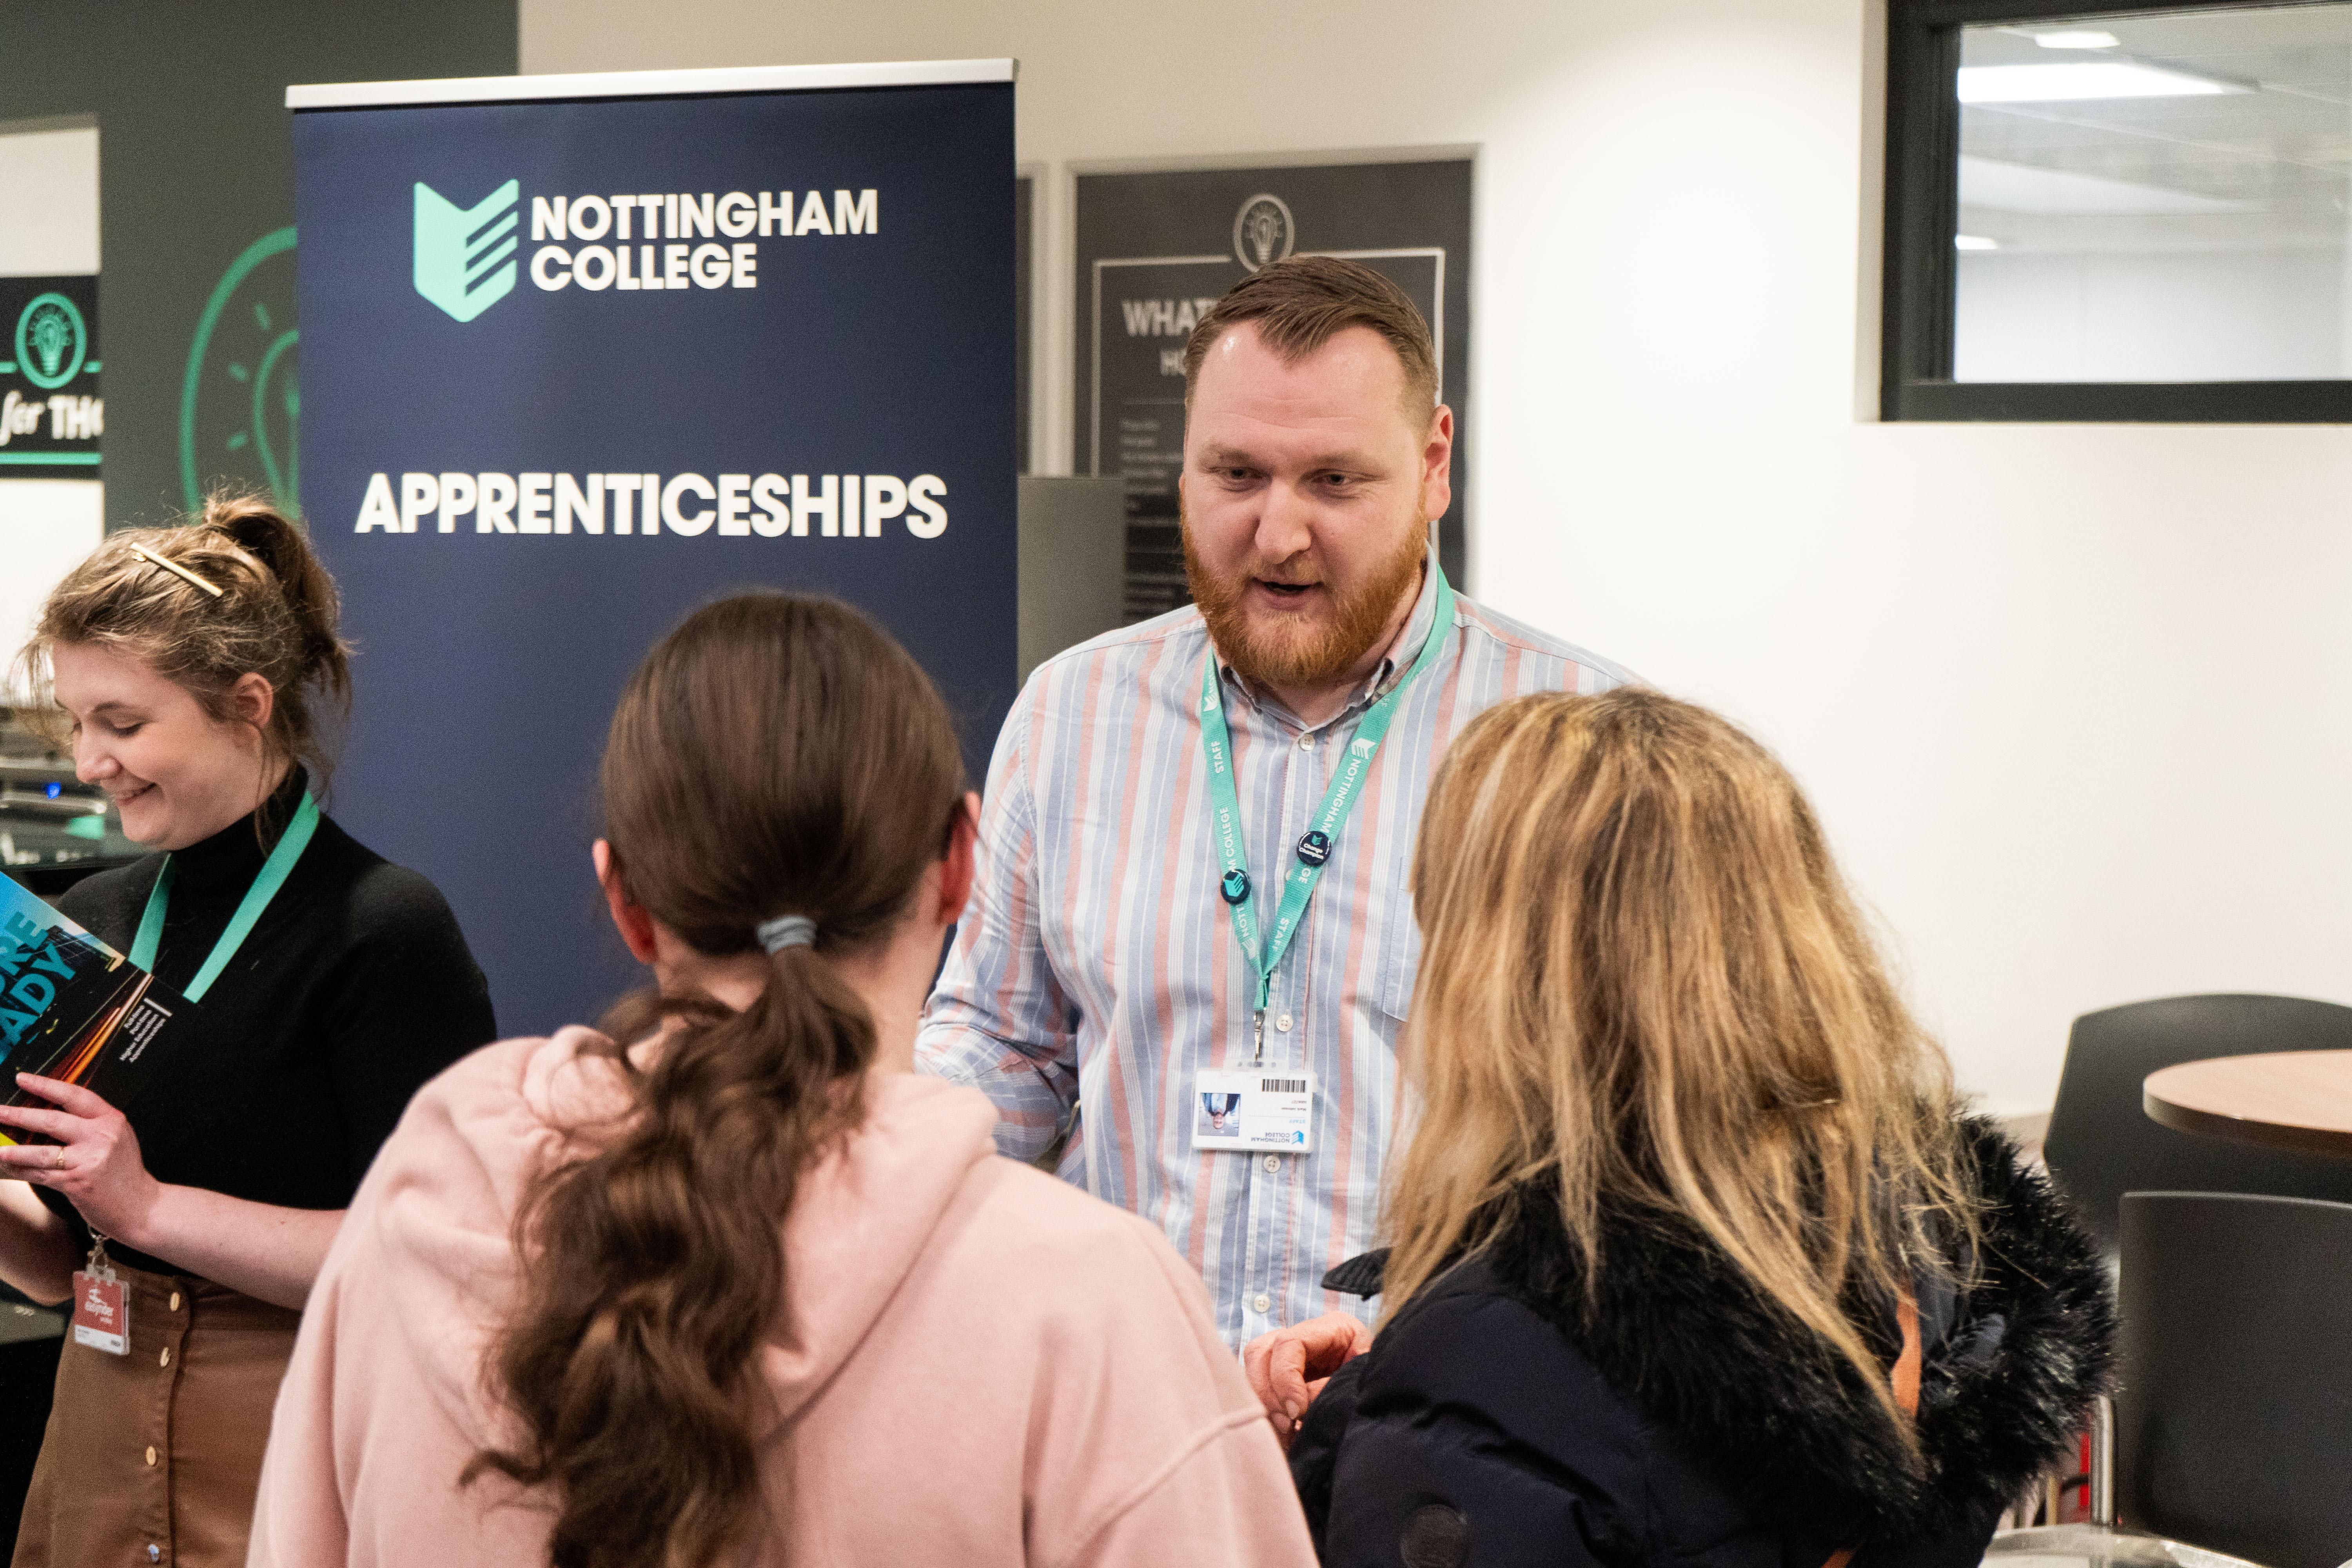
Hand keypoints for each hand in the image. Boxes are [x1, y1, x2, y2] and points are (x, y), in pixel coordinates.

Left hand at [0, 1074, 159, 1245]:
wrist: (141, 1206)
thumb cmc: (125, 1173)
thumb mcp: (116, 1139)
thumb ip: (91, 1125)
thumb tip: (50, 1114)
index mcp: (111, 1120)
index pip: (74, 1096)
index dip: (46, 1085)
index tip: (24, 1079)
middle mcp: (101, 1137)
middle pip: (53, 1121)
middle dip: (20, 1115)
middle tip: (0, 1111)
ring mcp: (89, 1160)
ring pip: (42, 1151)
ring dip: (14, 1150)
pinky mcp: (77, 1182)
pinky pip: (41, 1174)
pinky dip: (22, 1171)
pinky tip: (9, 1167)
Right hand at [1244, 1311, 1373, 1450]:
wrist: (1389, 1403)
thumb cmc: (1379, 1386)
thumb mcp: (1361, 1381)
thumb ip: (1330, 1389)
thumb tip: (1299, 1408)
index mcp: (1331, 1329)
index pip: (1289, 1342)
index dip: (1285, 1378)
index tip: (1297, 1411)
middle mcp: (1303, 1336)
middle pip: (1260, 1351)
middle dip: (1267, 1391)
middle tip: (1287, 1424)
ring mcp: (1288, 1356)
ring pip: (1252, 1368)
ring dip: (1262, 1402)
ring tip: (1285, 1430)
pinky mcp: (1280, 1379)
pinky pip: (1256, 1389)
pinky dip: (1264, 1411)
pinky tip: (1282, 1432)